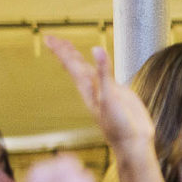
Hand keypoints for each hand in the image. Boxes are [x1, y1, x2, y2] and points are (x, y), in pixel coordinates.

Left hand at [45, 36, 153, 150]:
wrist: (133, 142)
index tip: (48, 39)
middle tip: (51, 39)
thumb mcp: (109, 97)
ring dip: (77, 58)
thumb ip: (104, 73)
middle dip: (63, 52)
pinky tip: (99, 62)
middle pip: (74, 65)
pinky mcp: (118, 93)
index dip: (61, 51)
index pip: (71, 64)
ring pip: (87, 70)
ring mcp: (105, 90)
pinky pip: (104, 75)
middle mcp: (93, 88)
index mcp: (87, 88)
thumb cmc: (119, 125)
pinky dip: (100, 66)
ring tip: (68, 48)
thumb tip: (96, 49)